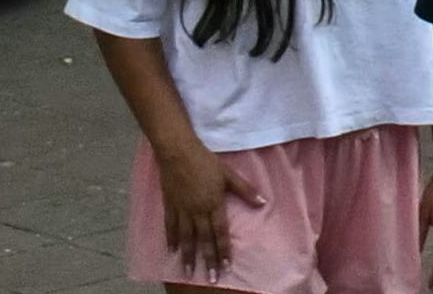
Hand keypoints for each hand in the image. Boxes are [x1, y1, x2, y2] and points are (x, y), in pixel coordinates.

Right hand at [154, 147, 238, 282]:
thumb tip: (262, 202)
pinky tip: (171, 252)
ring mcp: (182, 210)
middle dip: (208, 260)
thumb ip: (245, 190)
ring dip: (188, 256)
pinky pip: (170, 228)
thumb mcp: (229, 174)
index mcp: (214, 204)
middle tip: (210, 278)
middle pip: (203, 240)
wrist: (178, 154)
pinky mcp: (169, 207)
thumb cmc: (207, 162)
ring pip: (185, 238)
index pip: (220, 233)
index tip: (226, 266)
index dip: (223, 250)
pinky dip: (171, 241)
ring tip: (189, 272)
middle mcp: (197, 211)